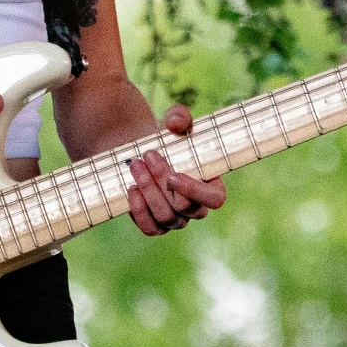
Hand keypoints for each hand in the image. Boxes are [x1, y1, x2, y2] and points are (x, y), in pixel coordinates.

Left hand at [126, 104, 226, 235]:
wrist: (145, 153)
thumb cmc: (168, 139)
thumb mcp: (176, 122)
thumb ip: (180, 117)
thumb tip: (175, 123)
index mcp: (212, 186)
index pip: (214, 200)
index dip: (195, 192)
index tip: (173, 175)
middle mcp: (196, 208)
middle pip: (184, 206)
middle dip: (162, 181)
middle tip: (148, 155)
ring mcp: (176, 220)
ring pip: (165, 216)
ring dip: (148, 191)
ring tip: (135, 166)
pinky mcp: (155, 226)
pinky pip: (150, 229)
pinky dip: (139, 211)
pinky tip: (132, 189)